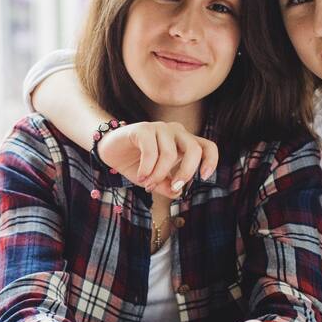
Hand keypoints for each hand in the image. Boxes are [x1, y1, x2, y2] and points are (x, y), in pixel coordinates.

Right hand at [98, 121, 217, 198]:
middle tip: (175, 186)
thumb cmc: (137, 164)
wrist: (110, 151)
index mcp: (184, 142)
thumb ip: (168, 186)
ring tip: (148, 184)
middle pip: (194, 149)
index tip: (204, 177)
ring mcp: (160, 128)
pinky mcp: (143, 129)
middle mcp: (176, 132)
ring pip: (169, 154)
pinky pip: (151, 151)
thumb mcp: (155, 180)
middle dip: (186, 172)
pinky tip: (141, 175)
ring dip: (159, 175)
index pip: (208, 147)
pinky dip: (147, 168)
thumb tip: (178, 193)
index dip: (211, 161)